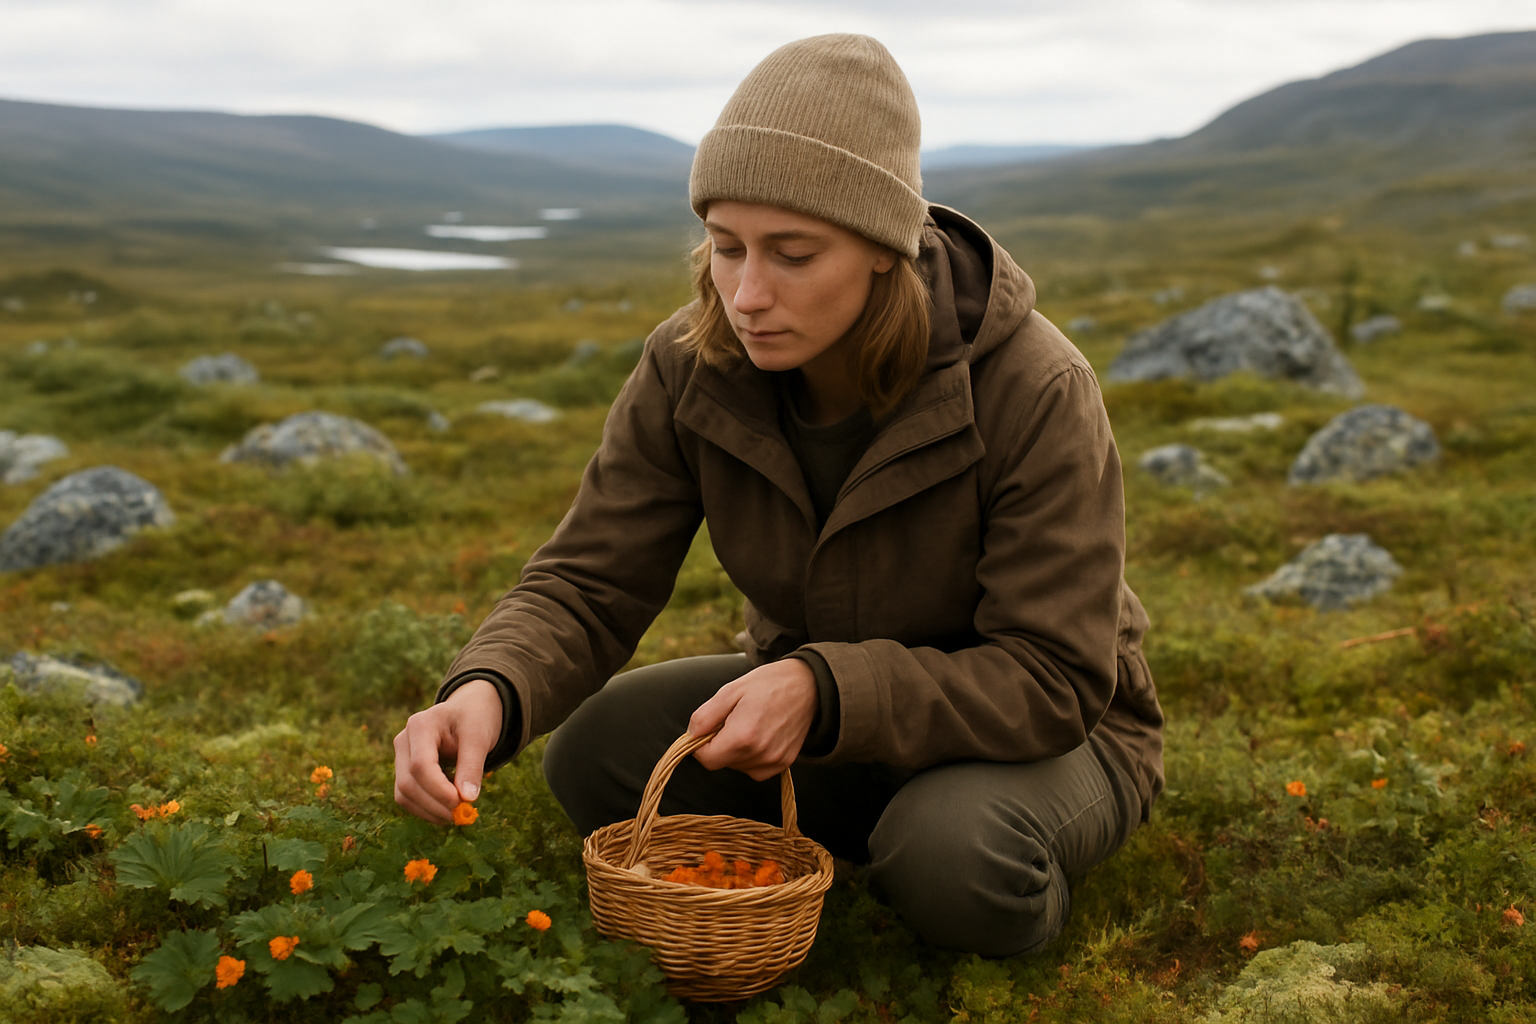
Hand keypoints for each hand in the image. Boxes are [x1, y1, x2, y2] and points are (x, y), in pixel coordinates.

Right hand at [393, 679, 501, 823]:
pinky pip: (407, 796)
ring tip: (456, 814)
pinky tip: (446, 807)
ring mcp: (400, 756)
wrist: (468, 710)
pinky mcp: (403, 770)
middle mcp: (403, 740)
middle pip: (408, 783)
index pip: (421, 765)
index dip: (439, 790)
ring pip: (403, 794)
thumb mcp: (479, 736)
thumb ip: (472, 765)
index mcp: (420, 725)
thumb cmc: (475, 719)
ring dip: (429, 811)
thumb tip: (467, 799)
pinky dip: (426, 808)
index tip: (461, 803)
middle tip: (460, 816)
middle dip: (434, 804)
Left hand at [688, 659, 818, 780]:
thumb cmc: (767, 684)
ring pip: (738, 767)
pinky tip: (760, 736)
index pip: (707, 759)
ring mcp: (773, 761)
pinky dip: (751, 757)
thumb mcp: (730, 691)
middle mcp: (759, 754)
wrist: (808, 685)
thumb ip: (705, 716)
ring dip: (736, 751)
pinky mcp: (784, 764)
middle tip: (732, 720)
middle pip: (722, 763)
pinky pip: (756, 770)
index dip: (700, 745)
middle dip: (719, 745)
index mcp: (742, 736)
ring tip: (749, 724)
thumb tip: (690, 736)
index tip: (708, 728)